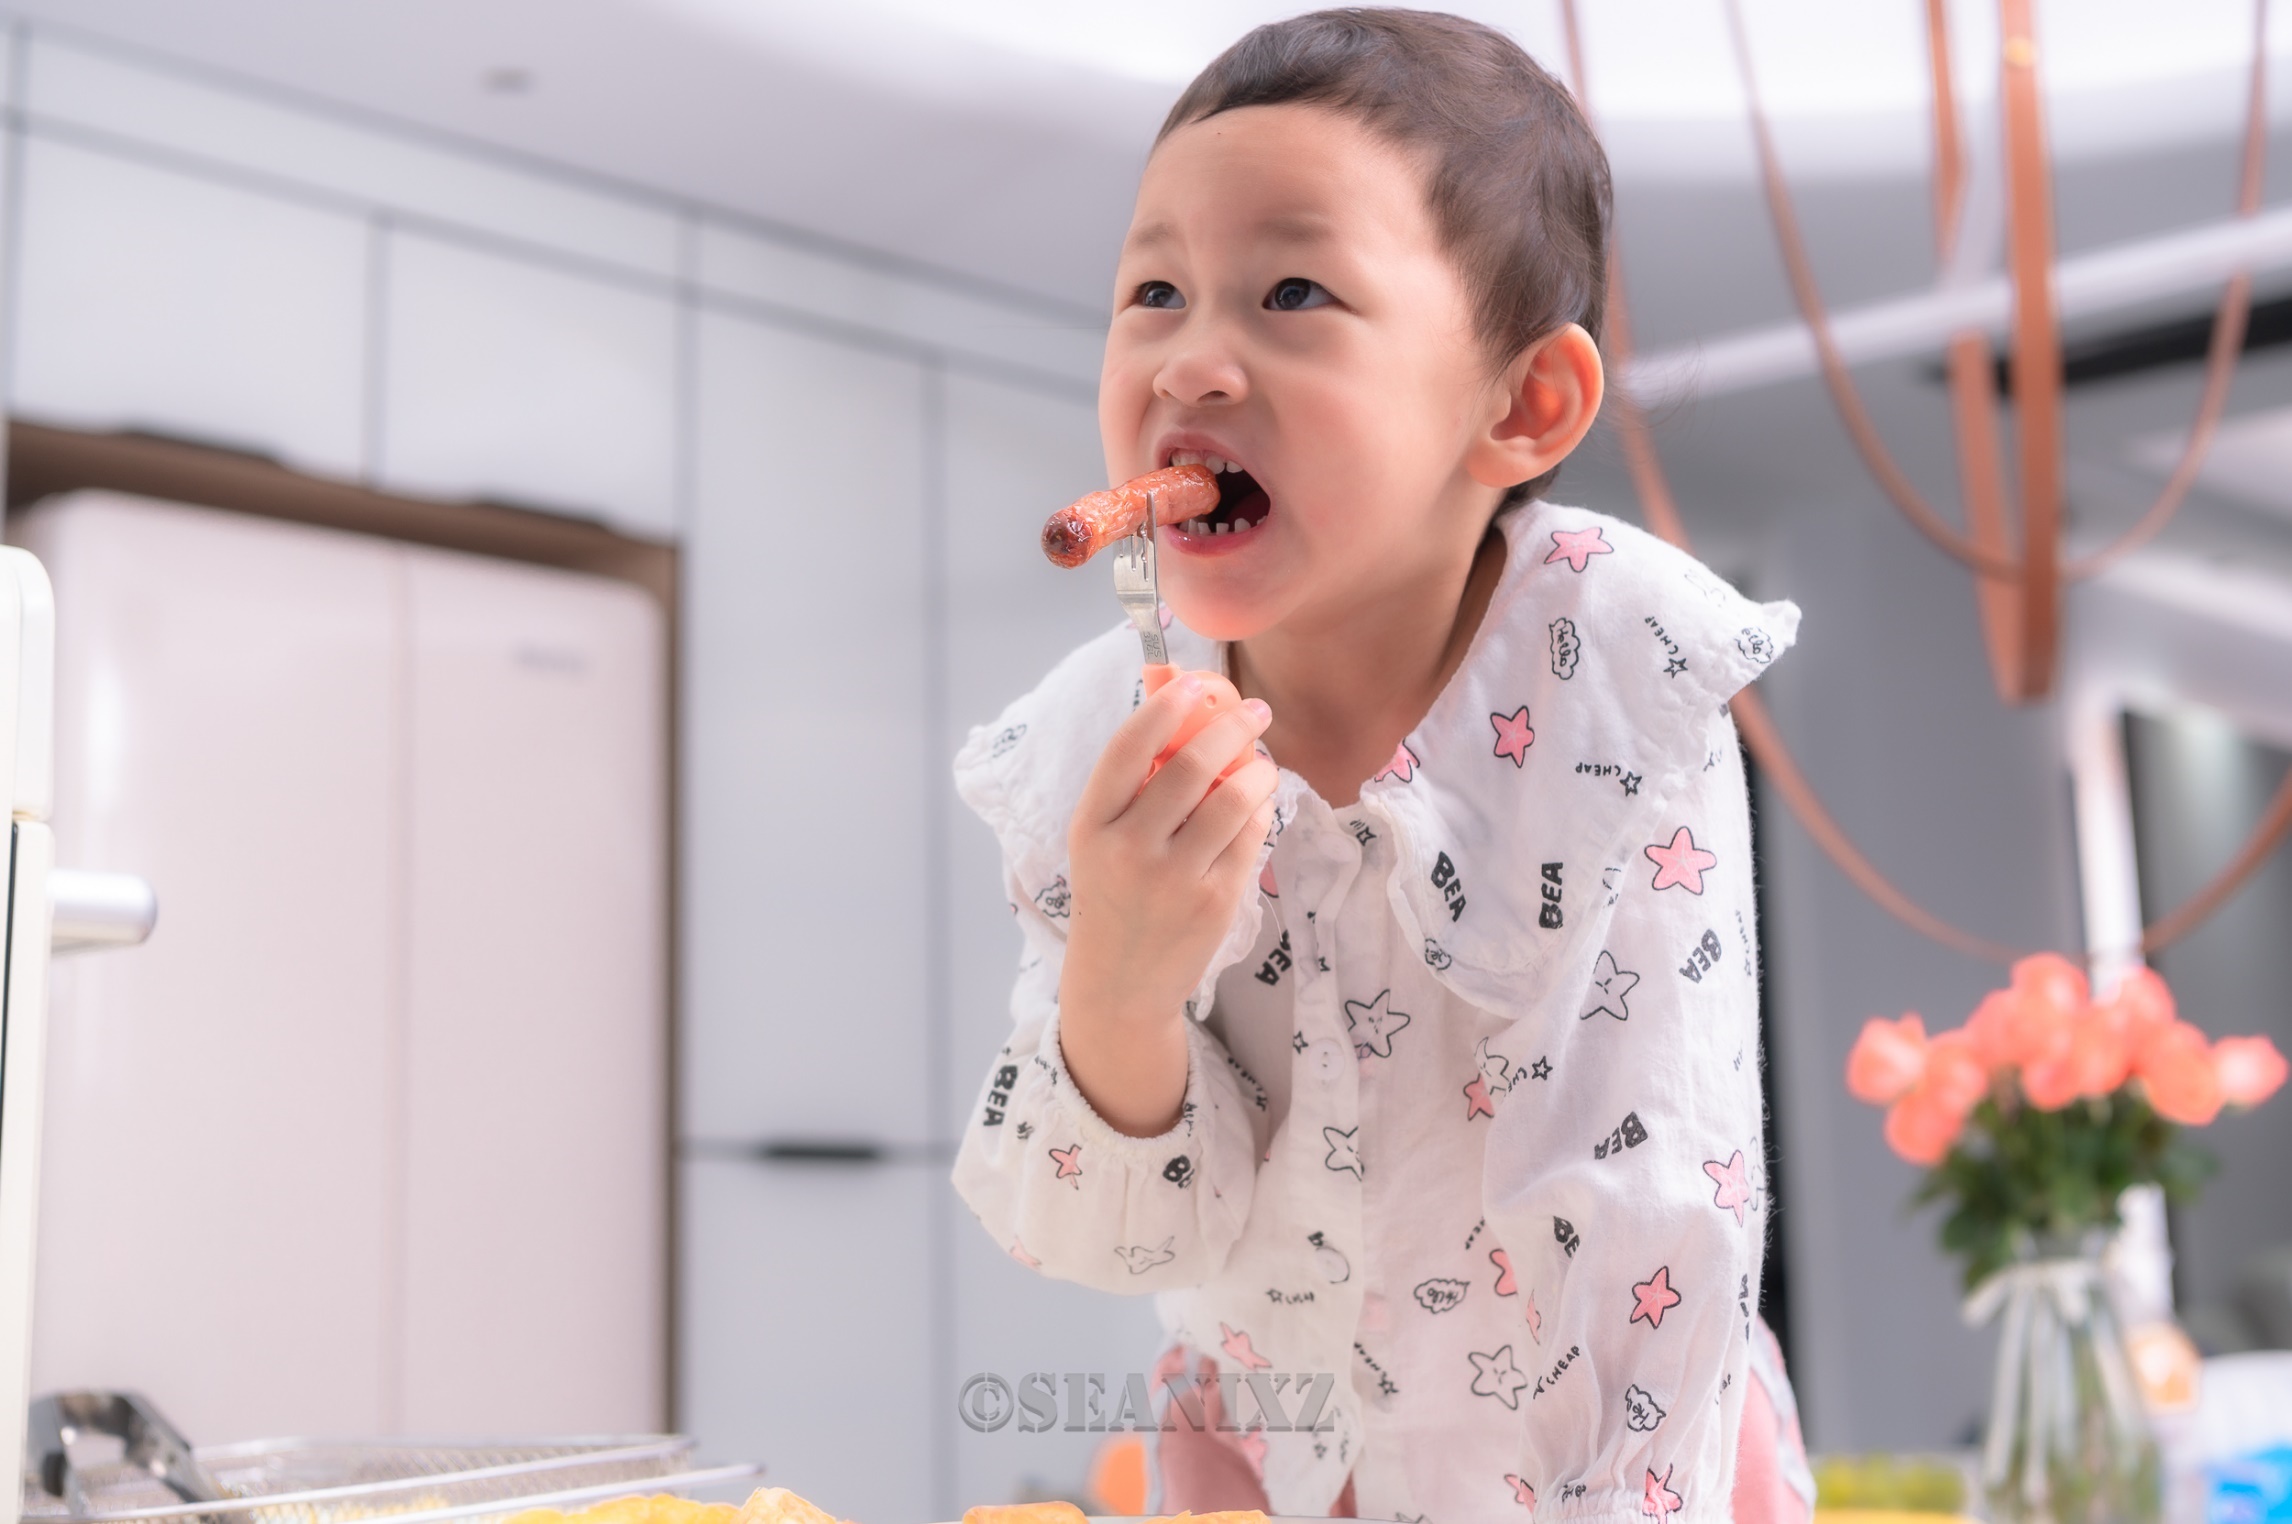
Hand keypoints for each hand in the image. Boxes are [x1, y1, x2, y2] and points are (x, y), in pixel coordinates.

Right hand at [1058, 671, 1279, 1135]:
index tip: (1196, 685)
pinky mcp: (1214, 902)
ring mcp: (1174, 878)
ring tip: (1262, 761)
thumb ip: (1133, 772)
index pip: (1128, 749)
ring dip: (1257, 769)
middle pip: (1191, 766)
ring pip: (1231, 800)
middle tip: (1255, 710)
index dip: (1165, 708)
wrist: (1120, 982)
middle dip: (1231, 727)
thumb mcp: (1102, 834)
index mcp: (1092, 825)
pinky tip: (1257, 804)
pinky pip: (1249, 837)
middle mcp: (1129, 849)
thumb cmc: (1113, 892)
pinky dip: (1258, 811)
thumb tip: (1168, 685)